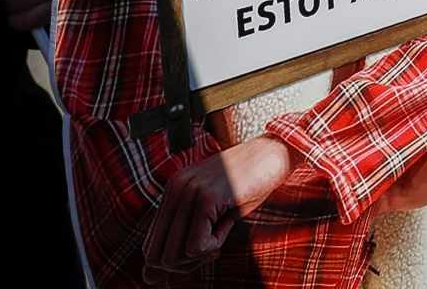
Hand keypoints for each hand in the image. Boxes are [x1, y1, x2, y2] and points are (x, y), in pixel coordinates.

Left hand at [141, 136, 294, 282]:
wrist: (276, 152)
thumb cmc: (250, 181)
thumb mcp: (214, 208)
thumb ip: (187, 232)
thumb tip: (155, 274)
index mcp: (173, 190)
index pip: (150, 245)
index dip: (171, 261)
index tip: (199, 254)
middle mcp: (175, 188)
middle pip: (157, 254)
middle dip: (183, 264)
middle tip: (211, 249)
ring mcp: (190, 191)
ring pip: (175, 253)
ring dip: (200, 255)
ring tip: (219, 237)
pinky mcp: (207, 197)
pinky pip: (197, 245)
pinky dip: (213, 245)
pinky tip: (226, 228)